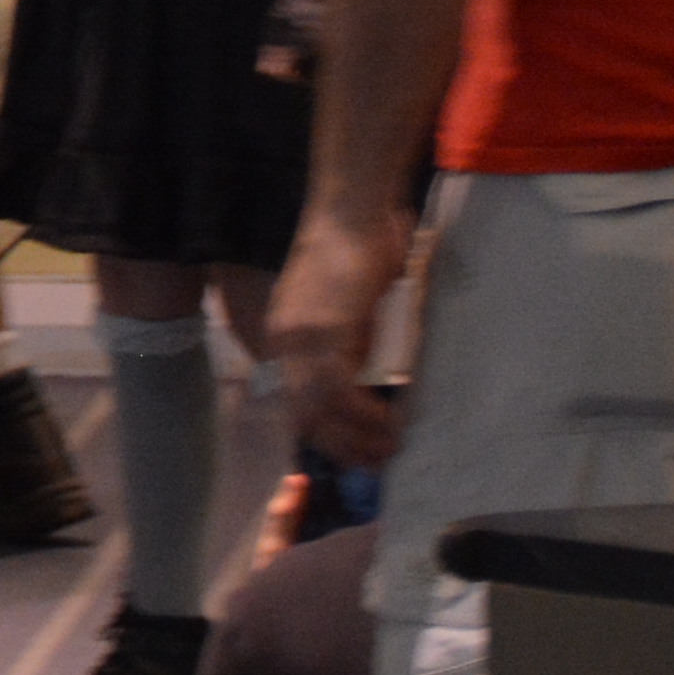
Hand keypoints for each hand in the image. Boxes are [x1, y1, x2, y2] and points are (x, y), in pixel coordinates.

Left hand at [269, 192, 417, 464]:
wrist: (353, 210)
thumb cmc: (359, 252)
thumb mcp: (347, 312)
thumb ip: (347, 347)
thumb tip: (367, 386)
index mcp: (283, 339)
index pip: (292, 403)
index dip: (321, 435)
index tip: (352, 455)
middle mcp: (282, 342)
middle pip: (300, 414)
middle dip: (339, 447)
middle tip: (376, 464)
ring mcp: (299, 336)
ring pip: (317, 409)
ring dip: (356, 437)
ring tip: (391, 449)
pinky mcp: (324, 329)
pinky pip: (338, 389)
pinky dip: (364, 414)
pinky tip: (391, 421)